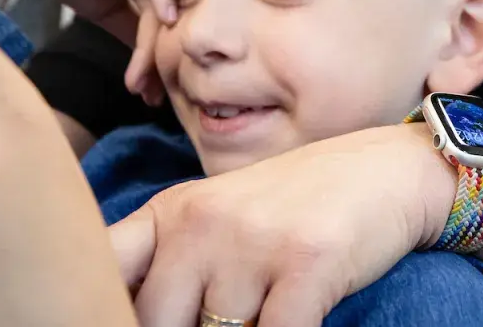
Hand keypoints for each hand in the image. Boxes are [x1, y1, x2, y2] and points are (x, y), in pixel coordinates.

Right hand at [0, 0, 175, 100]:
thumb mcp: (104, 8)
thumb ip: (129, 27)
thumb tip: (149, 66)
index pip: (166, 17)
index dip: (159, 55)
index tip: (150, 94)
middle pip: (168, 14)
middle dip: (158, 59)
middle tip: (149, 97)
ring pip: (161, 2)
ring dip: (151, 46)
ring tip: (136, 83)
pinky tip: (165, 25)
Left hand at [109, 123, 457, 326]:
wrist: (386, 171)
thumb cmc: (297, 207)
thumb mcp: (219, 218)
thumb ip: (169, 262)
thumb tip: (114, 313)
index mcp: (172, 213)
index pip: (104, 266)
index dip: (96, 306)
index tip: (103, 318)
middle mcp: (203, 223)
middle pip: (155, 322)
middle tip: (219, 322)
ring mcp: (252, 242)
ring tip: (264, 309)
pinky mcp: (305, 264)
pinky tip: (295, 322)